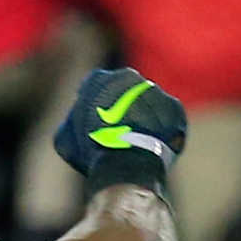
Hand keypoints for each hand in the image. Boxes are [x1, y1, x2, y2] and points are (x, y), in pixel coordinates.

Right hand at [53, 66, 188, 181]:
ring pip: (148, 103)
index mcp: (98, 79)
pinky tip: (156, 145)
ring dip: (145, 117)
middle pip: (125, 91)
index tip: (99, 121)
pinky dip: (164, 128)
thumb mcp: (66, 140)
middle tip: (121, 131)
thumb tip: (76, 125)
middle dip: (124, 107)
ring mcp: (153, 90)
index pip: (96, 86)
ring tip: (140, 141)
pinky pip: (167, 117)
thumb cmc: (93, 150)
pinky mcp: (174, 107)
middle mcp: (128, 77)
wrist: (128, 163)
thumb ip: (72, 125)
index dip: (96, 105)